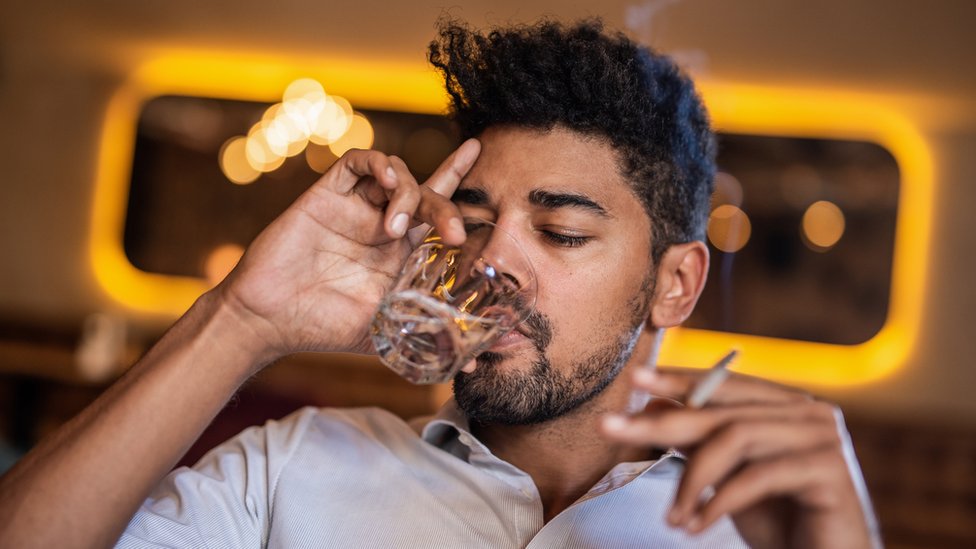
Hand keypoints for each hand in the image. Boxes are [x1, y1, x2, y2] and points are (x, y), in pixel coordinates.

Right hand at [216, 139, 480, 361]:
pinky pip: (358, 162)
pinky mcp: (327, 195)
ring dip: (409, 195)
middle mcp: (381, 225)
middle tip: (454, 235)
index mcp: (399, 253)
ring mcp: (355, 208)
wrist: (269, 320)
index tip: (479, 151)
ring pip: (398, 174)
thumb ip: (425, 338)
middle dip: (447, 206)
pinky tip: (387, 182)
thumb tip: (471, 366)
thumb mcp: (386, 333)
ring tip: (395, 229)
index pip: (438, 212)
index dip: (457, 178)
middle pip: (427, 192)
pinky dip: (379, 164)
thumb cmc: (323, 328)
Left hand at [601, 367, 878, 548]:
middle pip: (721, 409)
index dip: (678, 379)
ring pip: (735, 439)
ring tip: (671, 519)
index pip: (724, 384)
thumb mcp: (728, 476)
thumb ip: (699, 439)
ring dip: (691, 481)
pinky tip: (694, 527)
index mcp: (787, 403)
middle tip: (609, 427)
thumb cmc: (781, 522)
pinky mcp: (831, 470)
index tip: (635, 378)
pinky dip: (718, 502)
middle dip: (660, 421)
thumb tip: (654, 401)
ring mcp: (824, 437)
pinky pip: (758, 476)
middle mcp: (810, 411)